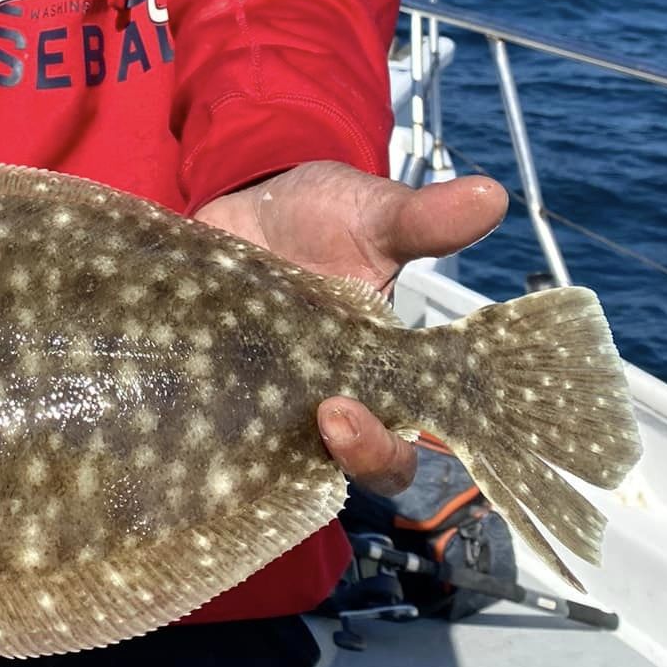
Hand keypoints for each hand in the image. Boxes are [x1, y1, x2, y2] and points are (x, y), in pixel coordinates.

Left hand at [198, 160, 507, 495]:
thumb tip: (490, 196)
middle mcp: (324, 402)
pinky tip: (175, 395)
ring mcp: (264, 401)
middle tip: (324, 418)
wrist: (246, 200)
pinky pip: (206, 429)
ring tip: (243, 409)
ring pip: (270, 461)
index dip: (380, 450)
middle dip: (338, 458)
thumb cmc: (323, 217)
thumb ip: (422, 218)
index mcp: (376, 380)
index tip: (347, 414)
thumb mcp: (372, 213)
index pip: (395, 448)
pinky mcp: (210, 387)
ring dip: (261, 448)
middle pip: (338, 471)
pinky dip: (191, 424)